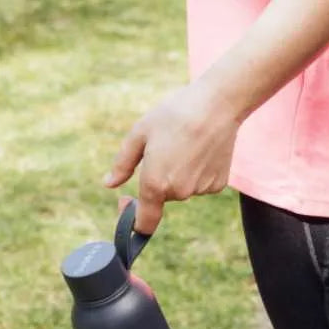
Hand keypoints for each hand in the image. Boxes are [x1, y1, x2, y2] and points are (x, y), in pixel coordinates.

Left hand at [103, 81, 240, 233]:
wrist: (219, 104)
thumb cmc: (175, 114)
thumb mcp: (140, 133)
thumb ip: (123, 164)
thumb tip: (109, 184)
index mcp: (155, 184)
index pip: (144, 223)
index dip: (132, 220)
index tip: (126, 201)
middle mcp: (178, 193)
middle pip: (162, 196)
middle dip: (158, 178)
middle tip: (165, 146)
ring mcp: (200, 190)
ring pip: (182, 189)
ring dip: (178, 173)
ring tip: (185, 142)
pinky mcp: (217, 185)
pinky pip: (200, 184)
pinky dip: (197, 171)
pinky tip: (201, 148)